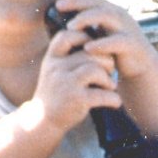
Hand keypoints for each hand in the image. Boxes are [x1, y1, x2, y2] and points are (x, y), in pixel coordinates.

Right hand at [34, 17, 120, 133]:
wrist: (41, 121)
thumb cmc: (55, 93)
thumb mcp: (54, 70)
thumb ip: (68, 56)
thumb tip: (95, 40)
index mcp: (52, 58)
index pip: (67, 36)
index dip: (85, 38)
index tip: (94, 50)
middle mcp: (57, 68)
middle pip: (89, 53)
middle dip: (105, 61)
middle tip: (109, 71)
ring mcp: (66, 84)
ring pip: (96, 69)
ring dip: (109, 78)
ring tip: (110, 86)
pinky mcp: (77, 100)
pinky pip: (102, 94)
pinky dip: (113, 98)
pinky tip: (115, 101)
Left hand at [52, 0, 157, 83]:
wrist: (141, 66)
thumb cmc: (115, 49)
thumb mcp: (100, 33)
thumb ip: (87, 25)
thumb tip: (63, 20)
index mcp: (109, 11)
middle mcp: (118, 15)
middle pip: (96, 3)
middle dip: (77, 2)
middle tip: (58, 4)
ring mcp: (126, 28)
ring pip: (106, 16)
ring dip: (86, 19)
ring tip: (70, 26)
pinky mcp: (131, 44)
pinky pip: (116, 41)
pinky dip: (102, 44)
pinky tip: (87, 48)